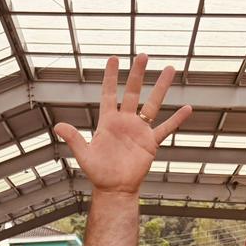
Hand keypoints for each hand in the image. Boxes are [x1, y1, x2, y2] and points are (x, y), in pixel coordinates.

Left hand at [54, 54, 190, 195]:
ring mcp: (139, 130)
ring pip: (153, 104)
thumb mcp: (84, 155)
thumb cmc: (98, 173)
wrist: (115, 189)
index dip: (110, 77)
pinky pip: (165, 129)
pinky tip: (187, 108)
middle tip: (143, 55)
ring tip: (169, 69)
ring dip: (161, 87)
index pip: (108, 94)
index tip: (114, 59)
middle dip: (137, 74)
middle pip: (132, 92)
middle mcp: (125, 122)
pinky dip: (176, 120)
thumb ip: (73, 139)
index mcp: (108, 122)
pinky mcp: (150, 143)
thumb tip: (57, 126)